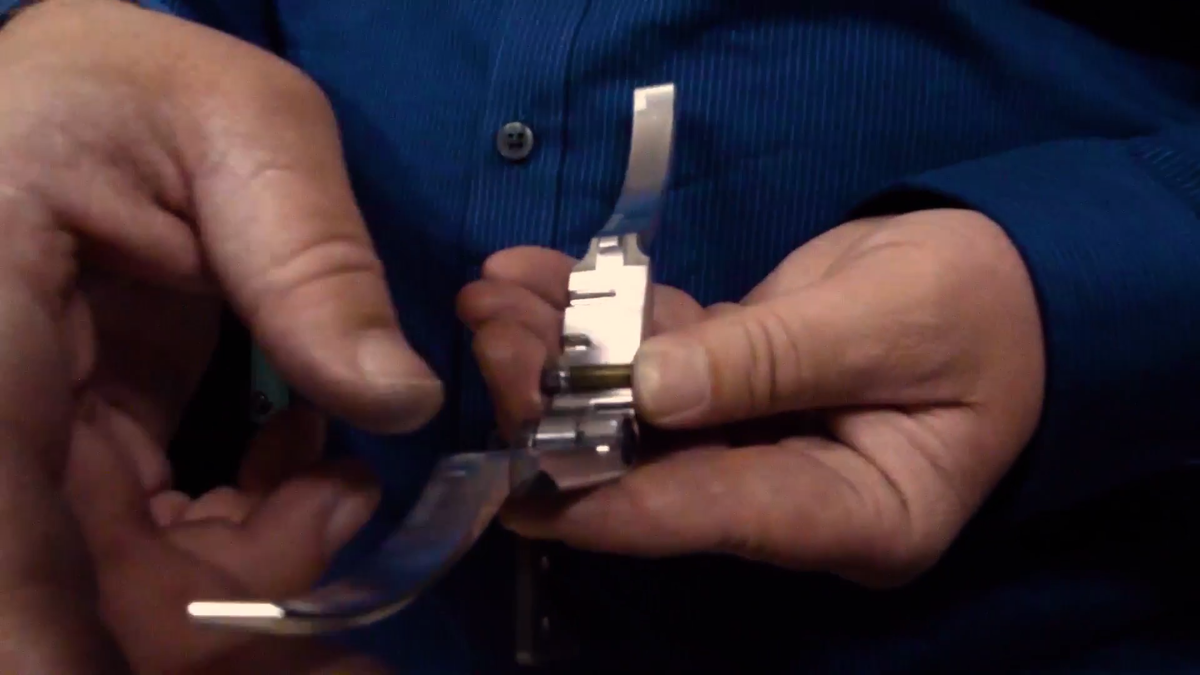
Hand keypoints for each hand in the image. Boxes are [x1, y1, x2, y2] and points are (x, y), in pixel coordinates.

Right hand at [0, 1, 436, 671]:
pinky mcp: (75, 457)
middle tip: (358, 569)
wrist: (78, 98)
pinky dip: (243, 545)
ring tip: (344, 494)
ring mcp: (25, 449)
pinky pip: (147, 550)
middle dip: (233, 625)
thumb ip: (305, 255)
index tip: (209, 665)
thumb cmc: (128, 85)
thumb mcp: (235, 126)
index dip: (63, 645)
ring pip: (122, 592)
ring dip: (256, 583)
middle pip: (83, 597)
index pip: (7, 545)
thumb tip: (396, 399)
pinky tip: (309, 477)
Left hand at [459, 208, 1043, 585]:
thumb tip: (647, 389)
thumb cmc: (983, 304)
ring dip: (557, 351)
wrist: (1010, 277)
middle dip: (558, 407)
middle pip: (654, 469)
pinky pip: (649, 360)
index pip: (714, 517)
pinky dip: (593, 319)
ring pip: (634, 410)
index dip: (609, 501)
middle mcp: (786, 497)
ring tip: (490, 292)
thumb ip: (772, 357)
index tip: (514, 475)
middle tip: (489, 331)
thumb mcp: (890, 320)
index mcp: (852, 513)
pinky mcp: (728, 390)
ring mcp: (751, 446)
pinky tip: (532, 276)